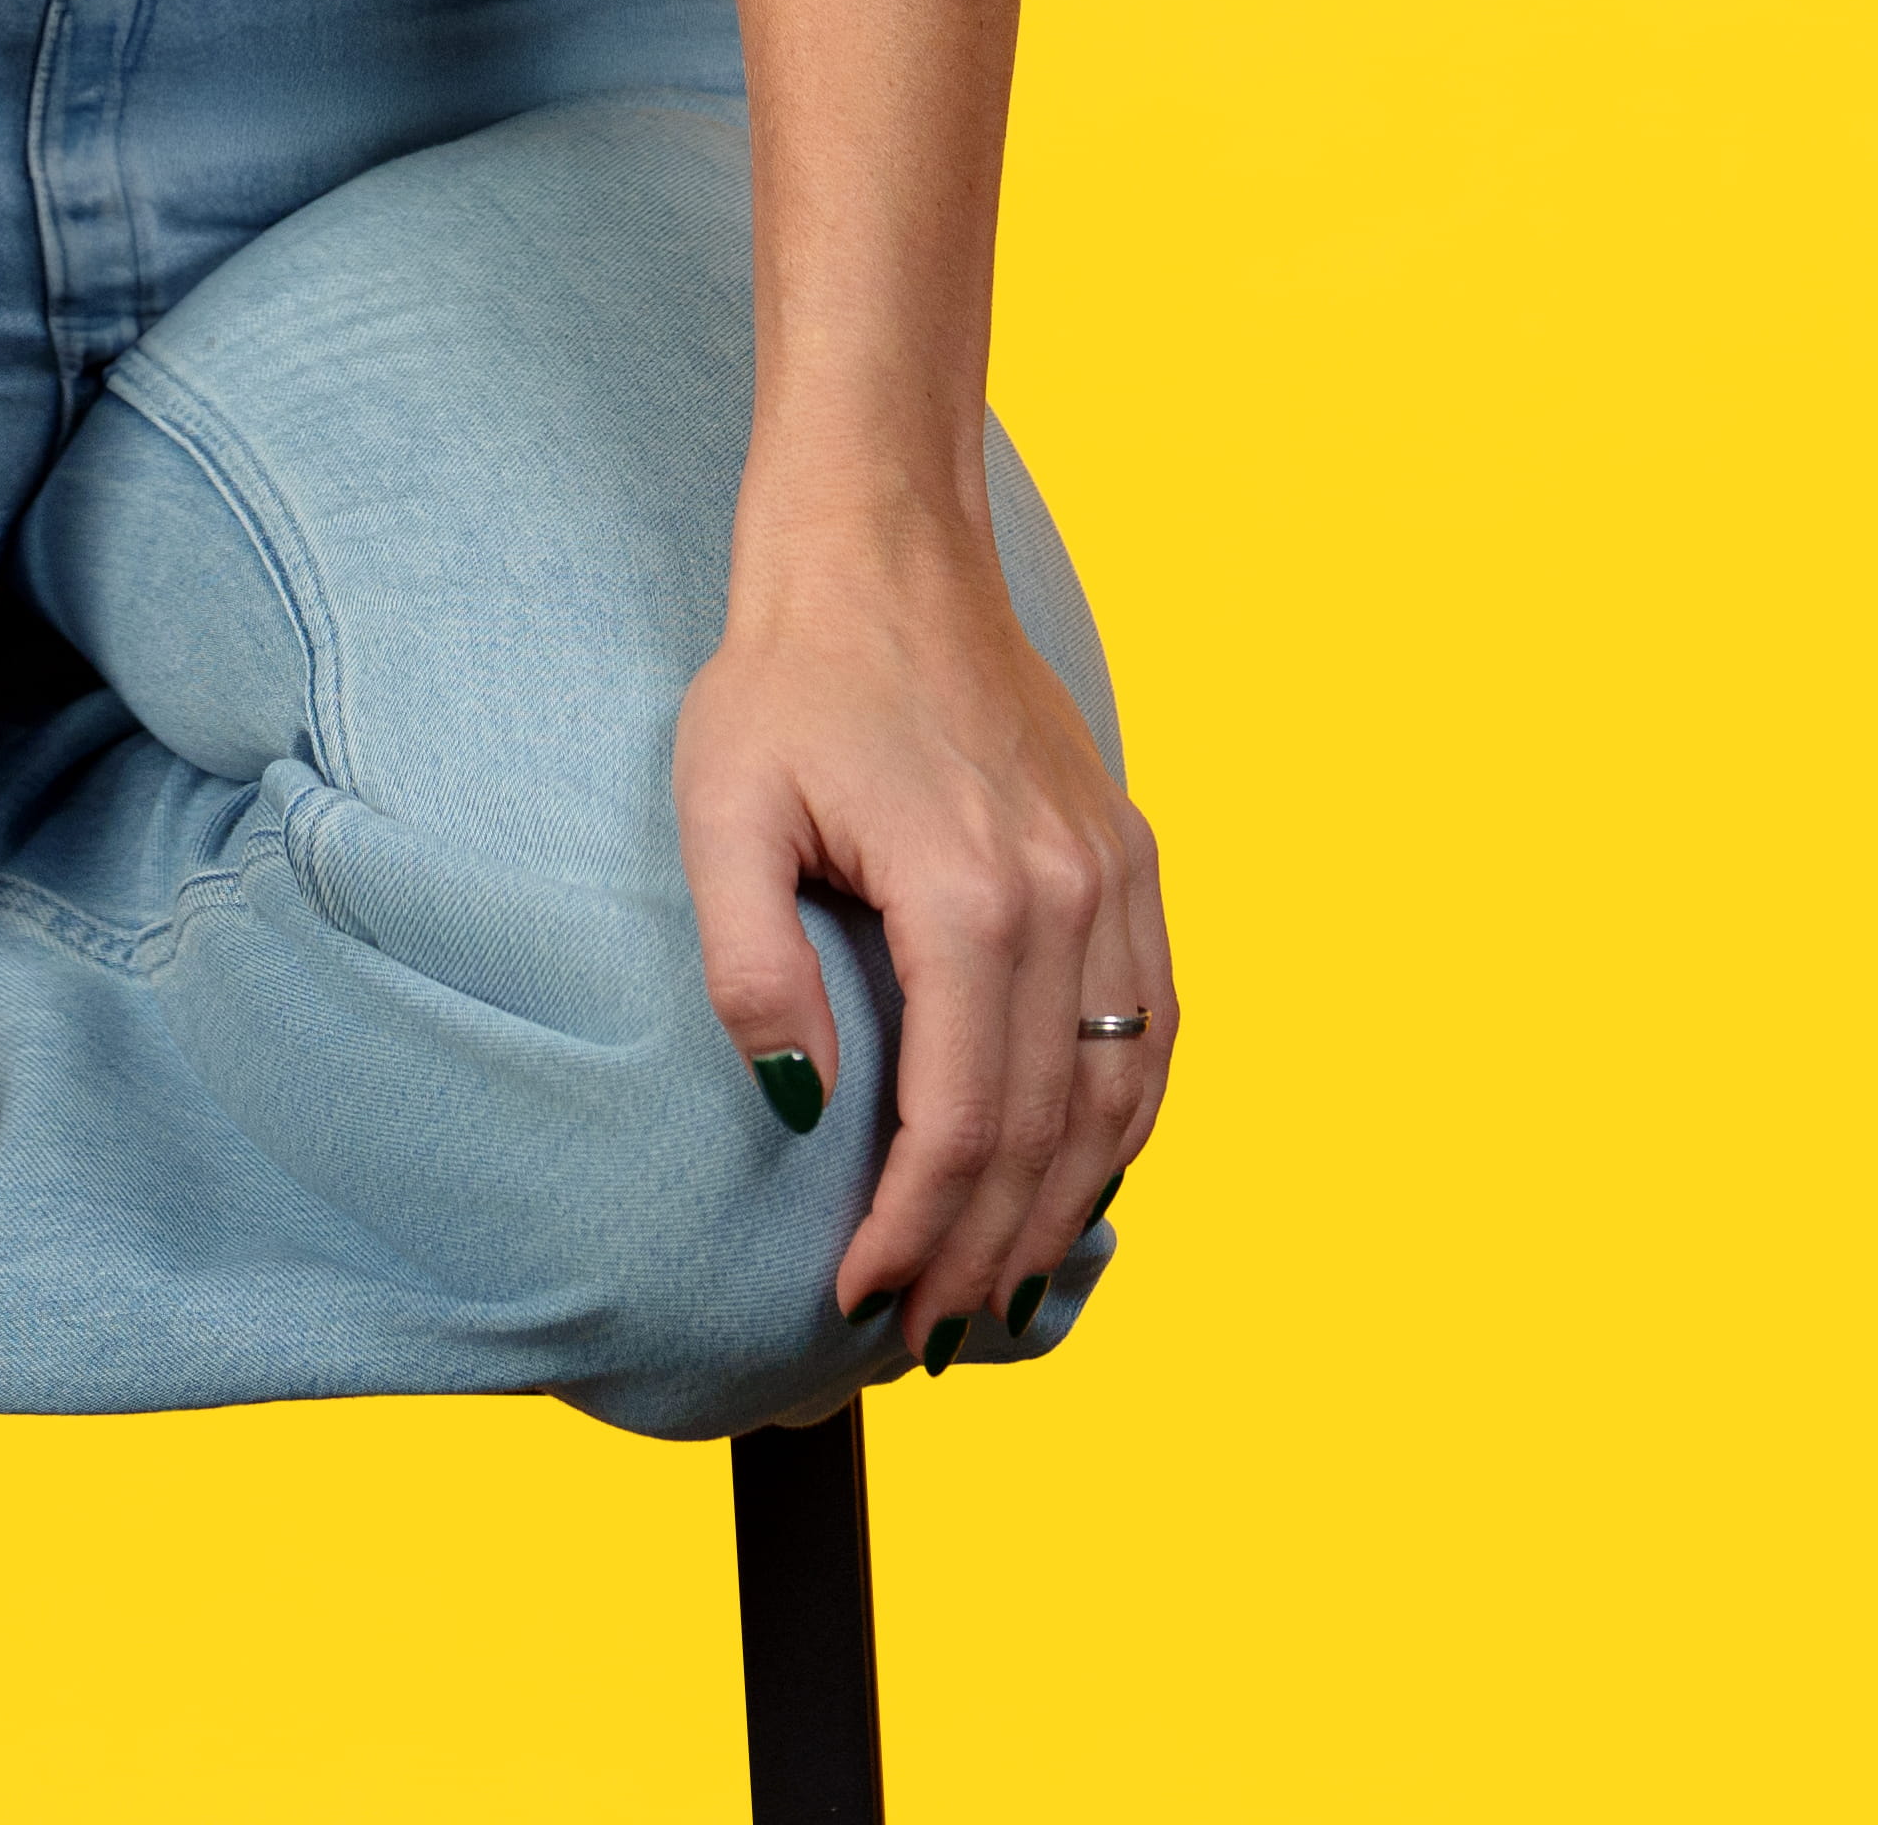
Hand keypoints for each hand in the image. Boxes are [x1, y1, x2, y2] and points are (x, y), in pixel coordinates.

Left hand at [674, 511, 1169, 1361]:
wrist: (887, 544)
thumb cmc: (789, 676)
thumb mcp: (722, 811)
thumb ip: (754, 968)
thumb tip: (794, 1110)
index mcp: (971, 894)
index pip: (963, 1122)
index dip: (914, 1231)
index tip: (855, 1300)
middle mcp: (1069, 894)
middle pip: (1048, 1131)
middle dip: (986, 1252)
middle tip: (923, 1335)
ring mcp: (1114, 874)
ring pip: (1121, 1094)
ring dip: (1065, 1210)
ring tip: (997, 1290)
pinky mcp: (1127, 854)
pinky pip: (1155, 1026)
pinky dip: (1126, 1123)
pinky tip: (1079, 1180)